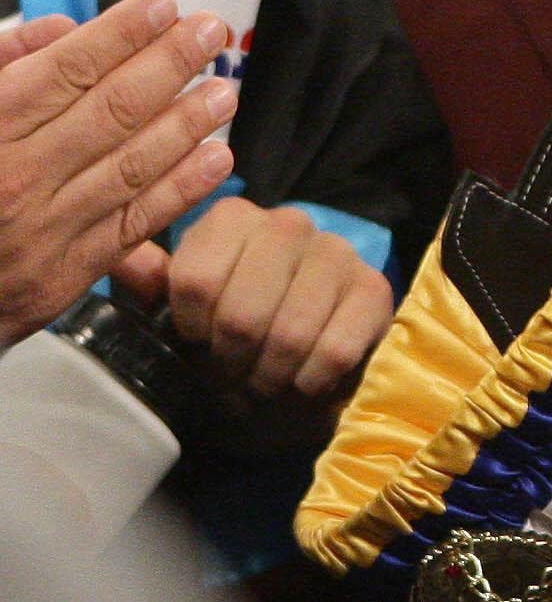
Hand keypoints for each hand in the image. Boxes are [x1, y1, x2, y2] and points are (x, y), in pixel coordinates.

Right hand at [0, 0, 238, 342]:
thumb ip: (1, 67)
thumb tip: (61, 29)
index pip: (64, 70)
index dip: (121, 33)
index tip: (161, 7)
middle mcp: (14, 179)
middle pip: (111, 110)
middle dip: (170, 63)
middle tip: (210, 32)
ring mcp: (41, 230)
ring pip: (132, 165)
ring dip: (188, 123)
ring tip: (223, 91)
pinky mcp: (62, 275)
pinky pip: (134, 224)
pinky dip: (182, 189)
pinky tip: (215, 158)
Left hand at [158, 196, 391, 401]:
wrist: (291, 370)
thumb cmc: (224, 336)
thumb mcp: (171, 313)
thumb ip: (148, 286)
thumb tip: (127, 264)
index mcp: (231, 219)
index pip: (196, 281)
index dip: (191, 331)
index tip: (197, 344)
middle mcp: (289, 222)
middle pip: (243, 313)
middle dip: (232, 362)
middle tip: (231, 376)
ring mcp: (338, 253)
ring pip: (291, 333)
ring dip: (271, 376)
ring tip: (263, 382)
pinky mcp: (375, 289)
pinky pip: (336, 349)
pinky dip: (310, 382)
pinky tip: (303, 381)